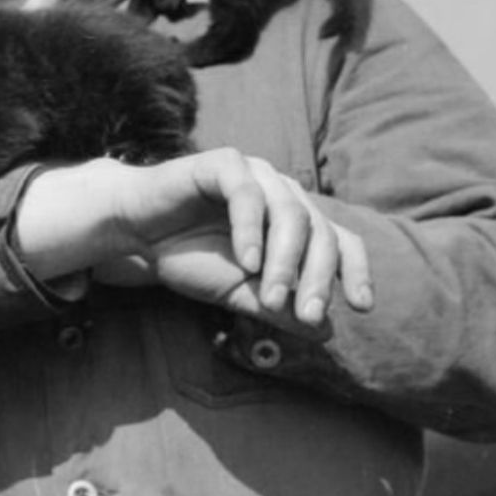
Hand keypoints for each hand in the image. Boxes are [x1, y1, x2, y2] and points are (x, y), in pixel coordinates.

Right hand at [16, 151, 371, 332]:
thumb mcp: (238, 293)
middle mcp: (283, 193)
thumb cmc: (189, 258)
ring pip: (290, 213)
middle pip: (320, 232)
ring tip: (270, 295)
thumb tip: (325, 332)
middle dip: (316, 278)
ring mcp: (256, 175)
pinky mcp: (224, 163)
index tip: (361, 308)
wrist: (135, 233)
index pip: (341, 242)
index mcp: (294, 222)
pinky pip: (248, 194)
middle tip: (307, 315)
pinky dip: (251, 229)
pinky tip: (245, 261)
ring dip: (284, 260)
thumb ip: (277, 309)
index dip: (355, 272)